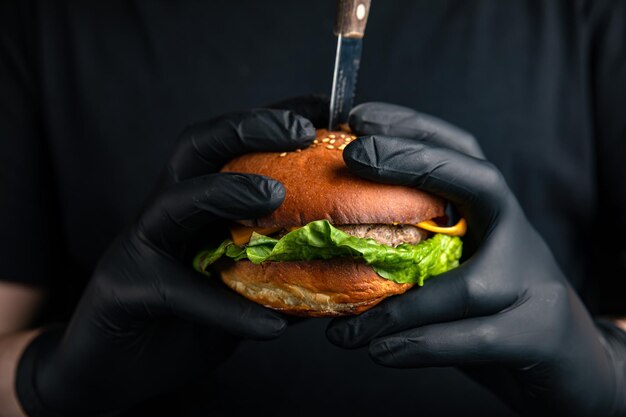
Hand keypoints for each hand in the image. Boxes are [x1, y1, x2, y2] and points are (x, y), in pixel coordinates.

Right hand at [16, 108, 315, 415]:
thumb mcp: (240, 292)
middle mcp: (166, 212)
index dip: (274, 122)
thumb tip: (341, 272)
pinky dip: (227, 308)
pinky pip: (178, 290)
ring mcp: (140, 246)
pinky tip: (270, 326)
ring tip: (275, 195)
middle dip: (249, 128)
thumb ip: (282, 275)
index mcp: (196, 204)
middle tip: (303, 131)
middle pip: (198, 148)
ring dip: (226, 190)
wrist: (115, 370)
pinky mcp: (124, 288)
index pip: (231, 146)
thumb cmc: (183, 324)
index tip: (325, 109)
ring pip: (176, 200)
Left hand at [326, 103, 625, 415]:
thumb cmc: (494, 312)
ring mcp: (533, 282)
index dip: (411, 128)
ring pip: (467, 285)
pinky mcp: (538, 334)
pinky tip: (381, 351)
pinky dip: (421, 346)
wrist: (568, 362)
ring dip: (396, 308)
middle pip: (478, 180)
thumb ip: (409, 256)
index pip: (459, 152)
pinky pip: (472, 339)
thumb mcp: (453, 271)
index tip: (358, 117)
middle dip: (413, 160)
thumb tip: (329, 251)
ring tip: (343, 327)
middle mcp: (516, 234)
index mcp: (492, 213)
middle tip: (353, 154)